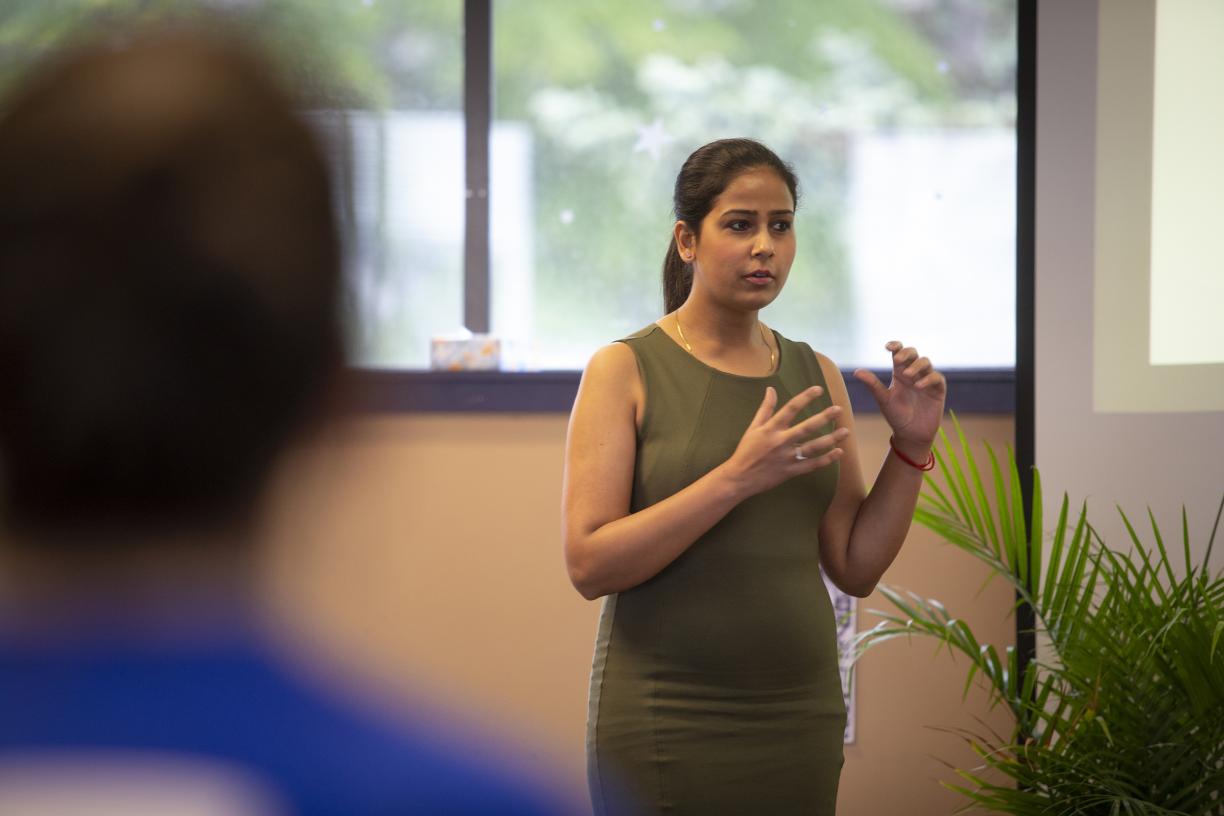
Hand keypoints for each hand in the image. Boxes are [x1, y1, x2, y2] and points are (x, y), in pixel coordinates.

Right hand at [719, 385, 848, 498]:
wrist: (740, 478)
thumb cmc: (746, 451)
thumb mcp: (753, 427)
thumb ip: (765, 408)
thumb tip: (771, 389)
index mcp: (771, 429)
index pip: (790, 409)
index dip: (805, 398)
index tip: (819, 389)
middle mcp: (780, 441)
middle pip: (806, 427)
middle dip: (824, 418)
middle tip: (839, 410)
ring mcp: (787, 457)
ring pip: (813, 447)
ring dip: (831, 439)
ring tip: (846, 432)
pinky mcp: (790, 471)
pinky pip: (812, 465)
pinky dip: (826, 460)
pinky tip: (838, 453)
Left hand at [854, 341, 945, 455]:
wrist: (910, 434)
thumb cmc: (896, 415)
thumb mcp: (883, 399)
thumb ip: (873, 384)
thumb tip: (856, 371)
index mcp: (899, 373)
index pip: (899, 353)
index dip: (895, 346)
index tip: (887, 347)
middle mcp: (913, 374)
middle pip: (913, 353)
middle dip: (906, 353)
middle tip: (897, 360)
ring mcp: (926, 380)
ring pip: (926, 362)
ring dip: (916, 366)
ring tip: (907, 375)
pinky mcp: (937, 389)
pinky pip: (936, 377)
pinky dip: (928, 379)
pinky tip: (919, 386)